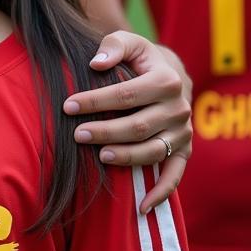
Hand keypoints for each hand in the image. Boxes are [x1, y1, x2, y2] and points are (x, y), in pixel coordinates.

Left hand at [64, 32, 190, 214]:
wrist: (170, 75)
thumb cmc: (140, 59)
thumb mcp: (130, 44)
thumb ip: (113, 46)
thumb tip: (96, 63)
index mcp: (166, 80)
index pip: (127, 94)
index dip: (95, 101)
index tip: (67, 106)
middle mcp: (178, 110)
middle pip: (138, 126)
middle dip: (105, 131)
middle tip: (76, 134)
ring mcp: (182, 133)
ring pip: (153, 152)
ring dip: (126, 157)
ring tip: (100, 156)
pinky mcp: (183, 152)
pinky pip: (174, 176)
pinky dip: (161, 193)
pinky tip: (141, 207)